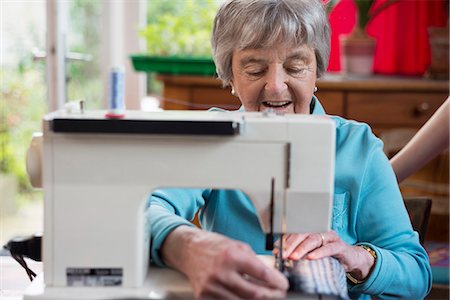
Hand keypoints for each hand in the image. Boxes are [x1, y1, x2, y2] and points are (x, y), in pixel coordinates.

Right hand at [162, 226, 288, 298]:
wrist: (188, 250)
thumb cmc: (214, 246)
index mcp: (231, 256)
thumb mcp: (237, 246)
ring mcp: (211, 287)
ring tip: (264, 296)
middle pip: (254, 294)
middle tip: (278, 294)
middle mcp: (221, 272)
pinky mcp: (203, 296)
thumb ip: (253, 261)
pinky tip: (245, 297)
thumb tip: (271, 277)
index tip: (283, 284)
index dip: (276, 281)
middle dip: (271, 296)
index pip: (261, 273)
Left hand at [273, 231, 374, 280]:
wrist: (351, 259)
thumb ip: (299, 251)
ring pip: (313, 239)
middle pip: (302, 234)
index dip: (284, 240)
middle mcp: (320, 231)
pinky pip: (328, 248)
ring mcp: (330, 237)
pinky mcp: (340, 246)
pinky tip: (310, 258)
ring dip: (302, 249)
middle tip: (282, 254)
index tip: (276, 249)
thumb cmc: (329, 256)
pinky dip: (318, 253)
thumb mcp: (312, 253)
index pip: (295, 233)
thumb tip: (281, 254)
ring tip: (294, 257)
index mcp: (311, 231)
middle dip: (290, 244)